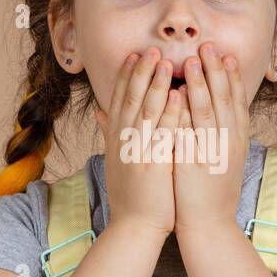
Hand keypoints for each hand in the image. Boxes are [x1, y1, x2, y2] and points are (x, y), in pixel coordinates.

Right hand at [95, 47, 182, 236]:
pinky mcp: (153, 165)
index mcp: (116, 139)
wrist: (134, 227)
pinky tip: (177, 96)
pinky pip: (162, 134)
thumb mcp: (115, 160)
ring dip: (155, 84)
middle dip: (140, 72)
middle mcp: (123, 142)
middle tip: (150, 49)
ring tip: (164, 61)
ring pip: (146, 111)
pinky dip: (169, 113)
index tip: (133, 55)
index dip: (125, 76)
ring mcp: (137, 152)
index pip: (118, 99)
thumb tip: (100, 111)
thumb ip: (110, 132)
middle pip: (131, 99)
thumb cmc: (130, 195)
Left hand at [172, 42, 249, 237]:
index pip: (237, 100)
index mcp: (237, 140)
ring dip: (201, 82)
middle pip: (225, 98)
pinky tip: (177, 93)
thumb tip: (216, 113)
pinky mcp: (195, 162)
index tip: (225, 55)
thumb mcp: (224, 160)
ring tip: (192, 59)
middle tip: (209, 45)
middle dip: (217, 70)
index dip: (231, 76)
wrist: (210, 225)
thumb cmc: (212, 193)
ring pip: (209, 110)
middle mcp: (230, 142)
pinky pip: (190, 131)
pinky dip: (184, 110)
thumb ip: (221, 135)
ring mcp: (213, 152)